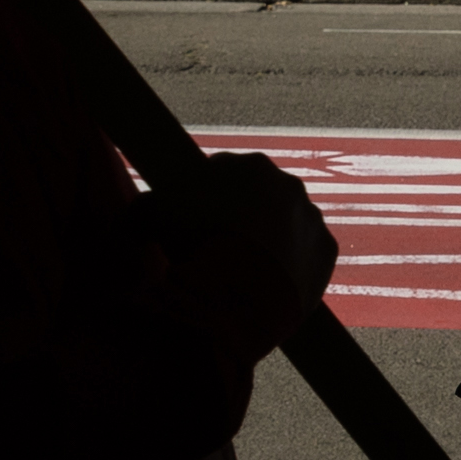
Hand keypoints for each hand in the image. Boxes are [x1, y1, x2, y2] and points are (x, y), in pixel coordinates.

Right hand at [145, 152, 338, 355]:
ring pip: (287, 227)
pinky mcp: (327, 252)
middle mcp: (290, 185)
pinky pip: (307, 257)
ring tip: (245, 271)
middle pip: (260, 198)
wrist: (242, 293)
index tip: (194, 217)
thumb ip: (144, 208)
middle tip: (218, 246)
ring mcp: (312, 218)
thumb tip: (134, 215)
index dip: (205, 195)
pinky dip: (292, 268)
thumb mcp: (154, 217)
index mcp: (252, 166)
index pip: (225, 172)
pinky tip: (270, 286)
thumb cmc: (195, 244)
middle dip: (241, 217)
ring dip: (270, 242)